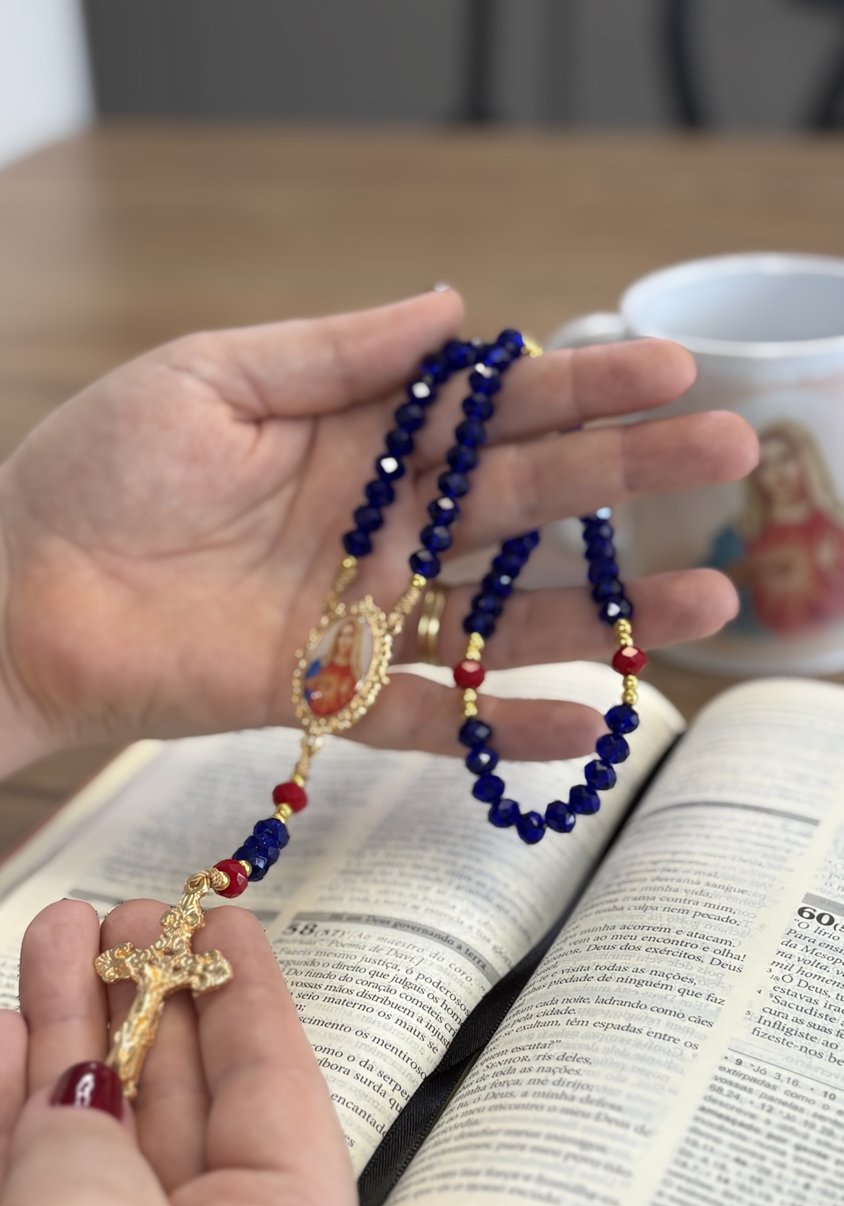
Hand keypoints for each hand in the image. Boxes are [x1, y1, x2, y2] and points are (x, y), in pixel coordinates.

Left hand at [0, 291, 757, 774]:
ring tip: (706, 601)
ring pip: (503, 614)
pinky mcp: (327, 692)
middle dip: (628, 478)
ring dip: (603, 611)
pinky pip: (433, 712)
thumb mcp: (210, 376)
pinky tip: (592, 721)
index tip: (666, 367)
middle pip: (523, 504)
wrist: (17, 590)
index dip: (579, 386)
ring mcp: (360, 613)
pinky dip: (504, 724)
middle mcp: (376, 525)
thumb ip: (334, 352)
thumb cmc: (94, 470)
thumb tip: (456, 307)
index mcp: (354, 437)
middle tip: (729, 454)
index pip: (488, 410)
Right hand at [0, 900, 367, 1205]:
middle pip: (182, 1108)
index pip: (280, 1095)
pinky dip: (7, 1115)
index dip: (248, 995)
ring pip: (92, 1143)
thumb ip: (79, 1138)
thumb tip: (66, 1086)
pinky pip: (27, 1193)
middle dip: (145, 1003)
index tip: (223, 913)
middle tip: (120, 911)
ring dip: (62, 1042)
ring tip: (50, 938)